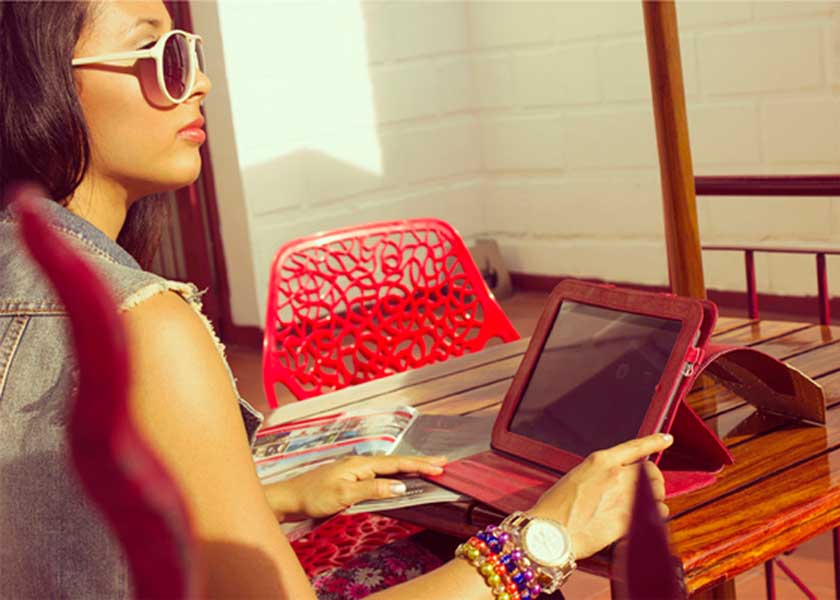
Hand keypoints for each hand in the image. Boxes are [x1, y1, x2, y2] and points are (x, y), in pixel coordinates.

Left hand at [264, 455, 447, 520]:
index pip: (397, 464)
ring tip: (428, 468)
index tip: (440, 466)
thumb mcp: (344, 494)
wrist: (288, 499)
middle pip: (396, 462)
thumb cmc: (312, 496)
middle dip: (420, 462)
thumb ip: (373, 489)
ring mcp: (355, 471)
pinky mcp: (350, 480)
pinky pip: (380, 475)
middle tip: (443, 462)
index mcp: (361, 463)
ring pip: (389, 468)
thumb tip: (401, 485)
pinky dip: (395, 475)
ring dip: (409, 468)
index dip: (420, 465)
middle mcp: (360, 464)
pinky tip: (399, 478)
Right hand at [528, 433, 672, 558]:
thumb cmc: (555, 508)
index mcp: (600, 461)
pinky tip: (648, 519)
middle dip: (653, 480)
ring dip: (654, 499)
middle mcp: (616, 475)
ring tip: (643, 507)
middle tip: (648, 489)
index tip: (666, 439)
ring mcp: (625, 497)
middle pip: (651, 472)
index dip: (654, 442)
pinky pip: (655, 515)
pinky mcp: (629, 520)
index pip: (635, 447)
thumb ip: (599, 475)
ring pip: (656, 494)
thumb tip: (612, 482)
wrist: (551, 532)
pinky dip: (655, 516)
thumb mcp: (576, 478)